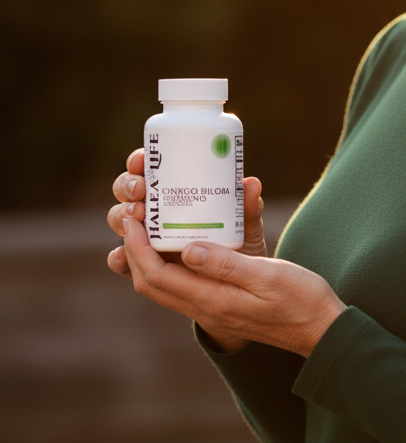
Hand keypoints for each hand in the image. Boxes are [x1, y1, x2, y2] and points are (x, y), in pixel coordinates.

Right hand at [107, 148, 267, 256]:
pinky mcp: (145, 265)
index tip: (145, 159)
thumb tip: (251, 184)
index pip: (150, 168)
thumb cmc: (240, 243)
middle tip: (141, 191)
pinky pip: (123, 261)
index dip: (141, 160)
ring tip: (137, 216)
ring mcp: (147, 238)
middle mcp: (156, 210)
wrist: (240, 284)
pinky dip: (118, 257)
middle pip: (127, 191)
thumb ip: (249, 208)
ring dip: (121, 216)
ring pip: (121, 220)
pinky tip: (121, 255)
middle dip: (127, 186)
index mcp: (174, 189)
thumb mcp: (246, 225)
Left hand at [110, 215, 345, 357]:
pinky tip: (179, 245)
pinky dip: (169, 267)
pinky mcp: (222, 307)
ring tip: (148, 228)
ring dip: (148, 260)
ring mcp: (213, 311)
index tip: (133, 218)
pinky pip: (182, 288)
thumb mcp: (267, 276)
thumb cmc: (301, 300)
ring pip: (164, 288)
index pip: (158, 275)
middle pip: (152, 284)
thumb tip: (187, 249)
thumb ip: (226, 265)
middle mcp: (206, 310)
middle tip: (133, 218)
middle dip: (134, 251)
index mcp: (214, 301)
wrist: (321, 331)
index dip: (138, 247)